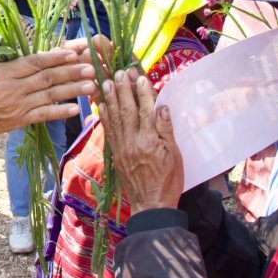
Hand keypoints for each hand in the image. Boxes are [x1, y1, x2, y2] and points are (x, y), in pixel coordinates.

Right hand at [0, 48, 96, 136]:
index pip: (34, 62)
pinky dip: (58, 112)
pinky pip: (42, 115)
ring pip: (49, 96)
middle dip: (71, 72)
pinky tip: (74, 109)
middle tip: (91, 66)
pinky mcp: (20, 120)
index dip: (55, 57)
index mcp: (4, 70)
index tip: (74, 52)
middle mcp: (13, 88)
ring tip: (91, 85)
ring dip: (71, 90)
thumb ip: (13, 59)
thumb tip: (39, 48)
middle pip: (46, 78)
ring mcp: (17, 105)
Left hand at [98, 70, 183, 211]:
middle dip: (123, 89)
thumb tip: (162, 107)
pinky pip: (108, 131)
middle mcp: (133, 142)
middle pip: (127, 110)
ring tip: (107, 81)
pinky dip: (104, 116)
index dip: (142, 92)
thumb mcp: (175, 156)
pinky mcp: (115, 153)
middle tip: (120, 72)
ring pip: (115, 118)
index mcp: (150, 142)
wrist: (151, 205)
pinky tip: (102, 104)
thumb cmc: (169, 180)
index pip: (145, 111)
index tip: (139, 76)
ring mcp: (122, 148)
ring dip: (111, 98)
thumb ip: (166, 131)